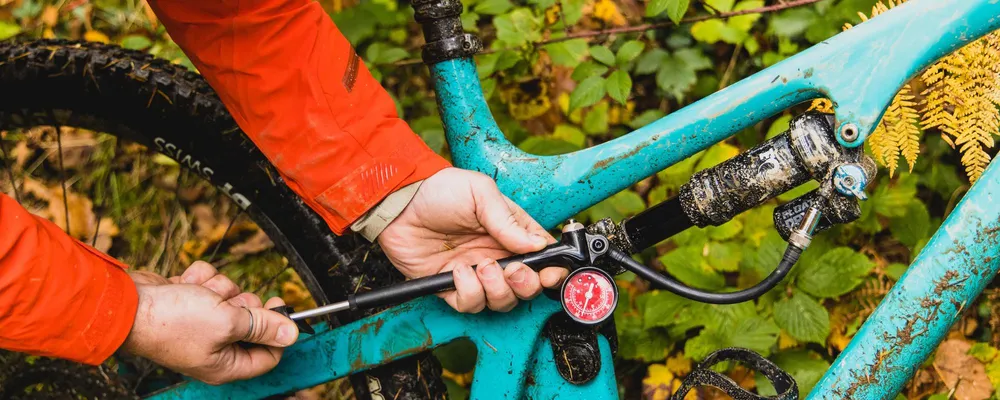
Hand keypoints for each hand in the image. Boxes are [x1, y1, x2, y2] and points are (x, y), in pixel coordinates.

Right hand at [122, 262, 298, 384]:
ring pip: (231, 296)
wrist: (128, 303)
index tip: (278, 306)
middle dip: (240, 303)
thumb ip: (262, 326)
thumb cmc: (172, 320)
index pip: (268, 354)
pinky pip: (211, 284)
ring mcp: (202, 324)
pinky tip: (185, 285)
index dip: (277, 330)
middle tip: (223, 303)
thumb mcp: (227, 322)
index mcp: (226, 364)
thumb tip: (291, 334)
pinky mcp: (190, 302)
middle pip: (252, 320)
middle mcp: (215, 347)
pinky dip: (200, 280)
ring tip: (198, 295)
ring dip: (217, 288)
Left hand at [378, 168, 567, 312]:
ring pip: (502, 301)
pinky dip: (468, 293)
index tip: (550, 272)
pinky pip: (470, 305)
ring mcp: (475, 273)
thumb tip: (536, 244)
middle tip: (512, 270)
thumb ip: (508, 221)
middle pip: (527, 287)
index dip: (551, 269)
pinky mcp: (451, 287)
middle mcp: (497, 255)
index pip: (542, 257)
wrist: (398, 204)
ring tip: (481, 266)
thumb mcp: (480, 193)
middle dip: (525, 284)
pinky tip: (457, 272)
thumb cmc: (439, 190)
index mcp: (511, 232)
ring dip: (496, 289)